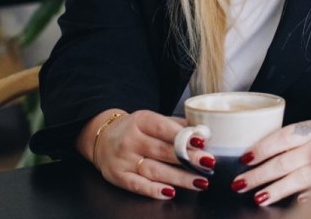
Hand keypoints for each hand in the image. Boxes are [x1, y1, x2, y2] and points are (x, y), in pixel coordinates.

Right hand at [77, 109, 214, 199]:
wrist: (103, 137)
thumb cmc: (135, 129)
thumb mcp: (152, 119)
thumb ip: (176, 124)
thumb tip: (203, 131)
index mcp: (141, 120)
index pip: (164, 128)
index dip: (183, 136)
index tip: (202, 142)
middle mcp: (130, 140)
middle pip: (162, 151)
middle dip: (188, 158)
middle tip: (208, 163)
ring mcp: (123, 160)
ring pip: (154, 170)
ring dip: (179, 178)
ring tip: (200, 181)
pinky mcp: (118, 177)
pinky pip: (138, 185)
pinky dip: (154, 190)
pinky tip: (171, 192)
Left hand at [231, 119, 310, 205]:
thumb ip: (292, 140)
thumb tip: (256, 155)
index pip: (282, 137)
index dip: (261, 148)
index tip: (245, 158)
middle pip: (285, 161)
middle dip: (260, 174)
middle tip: (240, 183)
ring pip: (298, 179)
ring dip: (277, 189)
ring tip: (259, 197)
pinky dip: (305, 197)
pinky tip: (295, 202)